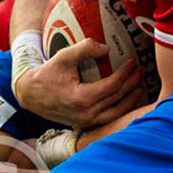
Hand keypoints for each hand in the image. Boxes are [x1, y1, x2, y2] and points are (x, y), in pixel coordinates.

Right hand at [14, 41, 144, 128]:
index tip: (133, 62)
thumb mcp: (63, 57)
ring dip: (131, 99)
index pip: (112, 86)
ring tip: (140, 86)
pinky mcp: (85, 124)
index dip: (125, 74)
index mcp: (82, 99)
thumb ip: (84, 49)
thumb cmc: (47, 75)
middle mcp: (86, 114)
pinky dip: (121, 109)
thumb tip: (107, 48)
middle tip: (142, 71)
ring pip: (116, 113)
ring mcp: (86, 122)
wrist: (30, 95)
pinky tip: (128, 99)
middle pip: (118, 99)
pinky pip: (109, 118)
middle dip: (133, 84)